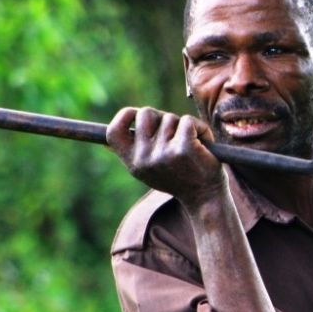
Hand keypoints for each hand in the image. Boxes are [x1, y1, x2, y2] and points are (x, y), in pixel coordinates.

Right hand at [106, 107, 225, 206]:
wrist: (206, 198)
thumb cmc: (179, 180)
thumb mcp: (149, 171)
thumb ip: (132, 155)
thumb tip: (106, 144)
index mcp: (133, 163)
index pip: (114, 131)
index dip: (124, 116)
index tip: (137, 115)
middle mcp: (144, 159)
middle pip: (145, 113)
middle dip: (162, 116)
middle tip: (175, 131)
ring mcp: (164, 153)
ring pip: (171, 118)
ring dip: (184, 127)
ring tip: (192, 146)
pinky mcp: (184, 148)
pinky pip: (188, 121)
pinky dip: (200, 128)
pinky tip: (204, 144)